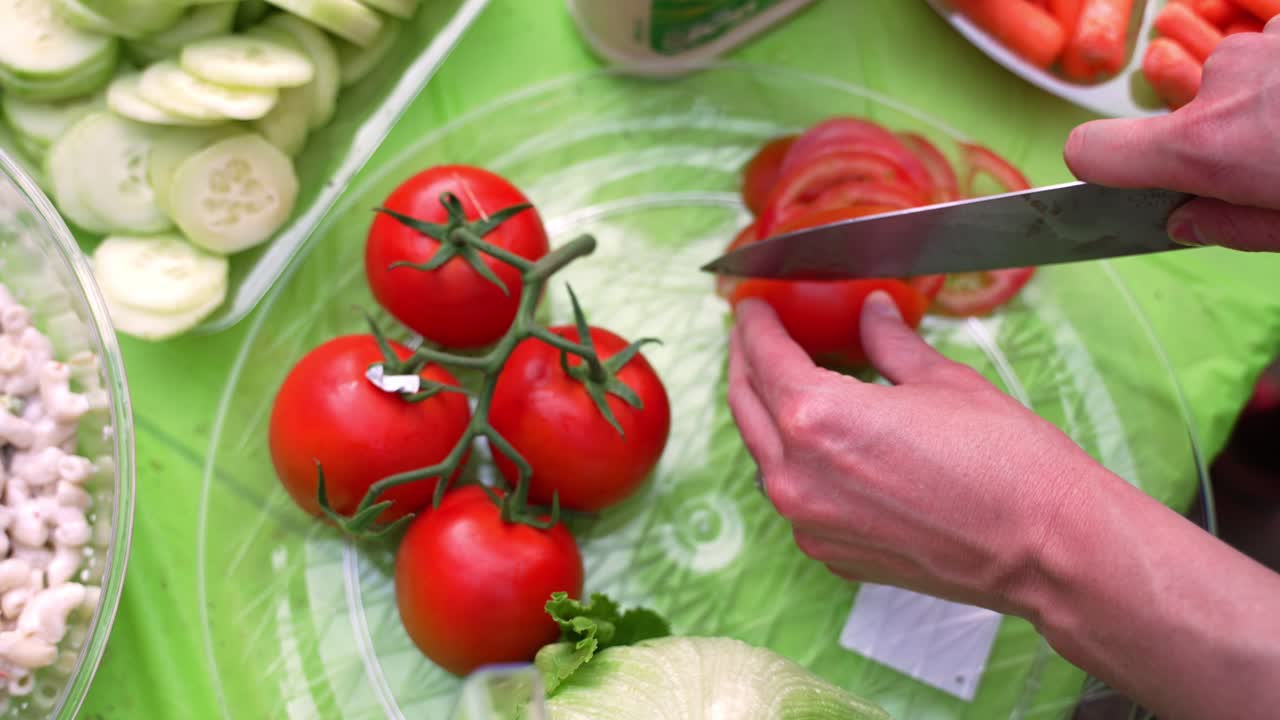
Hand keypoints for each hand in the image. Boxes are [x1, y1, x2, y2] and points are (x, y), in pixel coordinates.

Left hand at [727, 293, 1126, 614]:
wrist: (1045, 547)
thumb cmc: (1005, 460)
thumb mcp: (941, 380)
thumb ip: (888, 342)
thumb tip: (872, 310)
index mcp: (817, 416)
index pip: (762, 354)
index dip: (754, 322)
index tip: (754, 304)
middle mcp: (795, 474)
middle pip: (745, 402)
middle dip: (746, 361)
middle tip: (756, 335)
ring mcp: (807, 521)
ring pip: (762, 452)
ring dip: (766, 412)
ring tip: (785, 383)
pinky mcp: (827, 552)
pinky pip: (792, 496)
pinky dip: (794, 462)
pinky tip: (821, 443)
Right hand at [1064, 16, 1279, 251]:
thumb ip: (1229, 226)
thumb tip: (1185, 222)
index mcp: (1207, 146)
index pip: (1093, 150)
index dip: (1097, 169)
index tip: (1112, 180)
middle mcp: (1224, 81)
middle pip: (1189, 116)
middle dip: (1224, 138)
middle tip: (1276, 167)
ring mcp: (1267, 41)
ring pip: (1241, 78)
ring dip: (1268, 104)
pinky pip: (1279, 50)